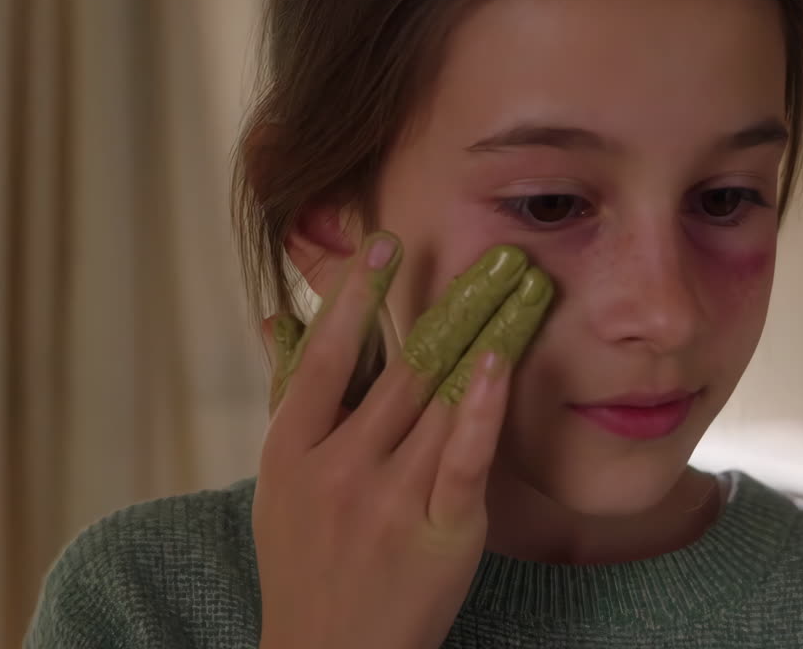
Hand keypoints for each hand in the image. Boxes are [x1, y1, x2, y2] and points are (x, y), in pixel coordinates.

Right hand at [253, 234, 552, 648]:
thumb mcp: (279, 481)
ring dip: (488, 335)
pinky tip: (500, 358)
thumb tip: (278, 320)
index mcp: (293, 449)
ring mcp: (389, 499)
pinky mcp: (438, 529)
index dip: (355, 295)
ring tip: (525, 286)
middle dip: (453, 301)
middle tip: (498, 252)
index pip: (328, 355)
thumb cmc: (305, 561)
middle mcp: (339, 467)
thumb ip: (290, 395)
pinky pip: (464, 456)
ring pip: (442, 399)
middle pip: (403, 367)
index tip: (386, 242)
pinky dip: (484, 406)